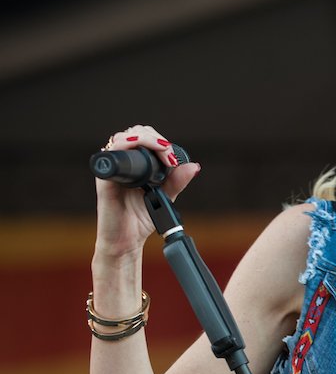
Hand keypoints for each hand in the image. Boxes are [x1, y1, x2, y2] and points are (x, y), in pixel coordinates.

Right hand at [95, 124, 201, 258]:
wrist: (127, 241)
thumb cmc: (142, 218)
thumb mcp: (165, 197)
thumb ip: (176, 182)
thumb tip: (193, 166)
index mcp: (136, 164)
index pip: (145, 138)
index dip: (159, 140)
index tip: (172, 158)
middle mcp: (122, 163)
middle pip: (134, 133)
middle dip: (153, 138)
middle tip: (168, 157)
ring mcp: (112, 170)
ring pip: (122, 138)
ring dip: (142, 139)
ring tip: (161, 153)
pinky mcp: (104, 179)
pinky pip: (109, 156)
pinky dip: (124, 147)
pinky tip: (136, 150)